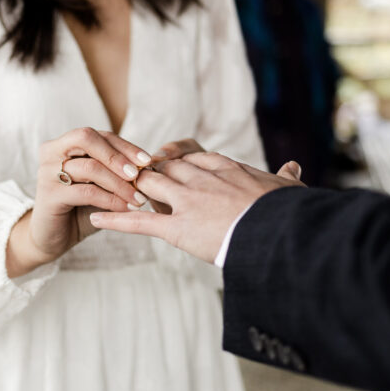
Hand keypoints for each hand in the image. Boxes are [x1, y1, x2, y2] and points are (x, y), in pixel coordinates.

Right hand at [7, 127, 151, 275]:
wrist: (53, 237)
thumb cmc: (80, 208)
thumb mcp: (101, 185)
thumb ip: (116, 172)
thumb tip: (150, 166)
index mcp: (64, 144)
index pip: (99, 135)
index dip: (125, 146)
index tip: (148, 161)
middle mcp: (52, 152)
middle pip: (87, 138)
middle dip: (118, 156)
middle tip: (139, 175)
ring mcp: (47, 172)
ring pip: (90, 167)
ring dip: (119, 184)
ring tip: (139, 198)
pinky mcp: (48, 194)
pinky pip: (86, 192)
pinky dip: (110, 200)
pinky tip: (125, 209)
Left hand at [90, 153, 303, 263]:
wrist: (280, 231)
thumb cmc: (287, 213)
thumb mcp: (287, 190)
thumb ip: (286, 178)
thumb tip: (294, 167)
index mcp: (225, 167)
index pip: (193, 158)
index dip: (178, 166)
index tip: (169, 169)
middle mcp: (201, 178)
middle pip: (164, 168)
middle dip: (147, 174)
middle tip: (132, 181)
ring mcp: (187, 202)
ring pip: (147, 187)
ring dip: (129, 191)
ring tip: (110, 193)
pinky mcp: (178, 228)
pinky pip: (139, 222)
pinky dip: (114, 219)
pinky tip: (95, 219)